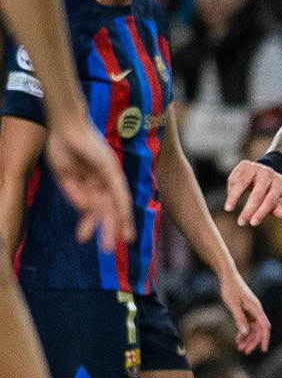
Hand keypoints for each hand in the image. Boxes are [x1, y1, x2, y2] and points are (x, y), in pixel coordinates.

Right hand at [42, 113, 131, 244]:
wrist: (64, 126)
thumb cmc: (62, 147)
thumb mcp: (65, 177)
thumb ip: (75, 194)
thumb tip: (87, 211)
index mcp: (89, 184)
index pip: (93, 208)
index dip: (89, 224)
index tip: (83, 238)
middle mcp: (102, 182)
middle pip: (108, 210)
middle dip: (107, 230)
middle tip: (108, 250)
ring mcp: (109, 176)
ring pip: (116, 205)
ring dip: (117, 224)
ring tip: (119, 242)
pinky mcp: (112, 170)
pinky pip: (119, 192)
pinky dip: (121, 207)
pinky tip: (123, 221)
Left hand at [220, 272, 270, 353]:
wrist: (227, 277)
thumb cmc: (230, 289)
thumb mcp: (233, 304)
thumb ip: (240, 319)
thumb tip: (245, 333)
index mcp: (256, 309)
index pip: (264, 327)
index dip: (265, 339)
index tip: (264, 349)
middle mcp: (256, 311)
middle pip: (258, 330)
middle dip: (253, 341)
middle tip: (244, 351)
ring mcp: (252, 311)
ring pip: (253, 329)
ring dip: (247, 338)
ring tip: (239, 347)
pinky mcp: (246, 310)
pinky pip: (247, 324)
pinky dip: (243, 332)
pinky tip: (238, 339)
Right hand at [225, 160, 281, 226]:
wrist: (266, 169)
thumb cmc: (271, 189)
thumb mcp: (276, 198)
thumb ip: (277, 207)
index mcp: (279, 182)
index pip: (270, 200)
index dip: (261, 213)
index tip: (253, 223)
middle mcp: (268, 173)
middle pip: (257, 194)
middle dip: (248, 210)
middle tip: (241, 223)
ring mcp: (256, 167)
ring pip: (242, 184)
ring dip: (234, 198)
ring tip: (228, 209)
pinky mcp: (244, 165)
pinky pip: (235, 178)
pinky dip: (231, 190)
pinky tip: (230, 200)